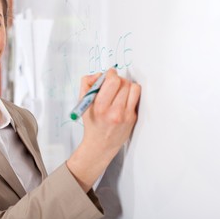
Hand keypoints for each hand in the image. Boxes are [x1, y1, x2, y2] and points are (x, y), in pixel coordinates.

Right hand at [67, 68, 140, 191]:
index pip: (112, 81)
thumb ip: (87, 84)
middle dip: (118, 80)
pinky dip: (130, 94)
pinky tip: (123, 99)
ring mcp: (126, 115)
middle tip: (113, 83)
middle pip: (123, 83)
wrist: (101, 144)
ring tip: (120, 90)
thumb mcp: (83, 104)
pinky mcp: (133, 117)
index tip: (109, 75)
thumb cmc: (92, 124)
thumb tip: (99, 75)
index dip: (111, 74)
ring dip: (126, 85)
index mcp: (100, 107)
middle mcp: (115, 112)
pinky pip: (136, 97)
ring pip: (133, 88)